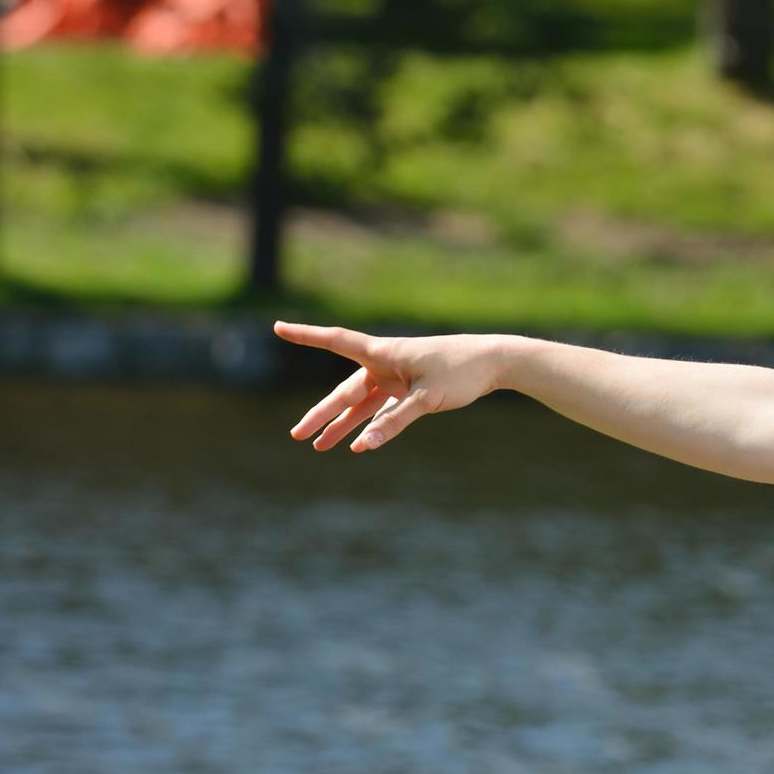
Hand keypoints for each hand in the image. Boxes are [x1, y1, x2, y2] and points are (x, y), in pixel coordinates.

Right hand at [277, 323, 506, 452]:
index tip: (278, 327)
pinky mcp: (411, 391)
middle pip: (345, 391)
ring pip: (362, 405)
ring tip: (320, 447)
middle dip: (321, 415)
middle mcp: (385, 364)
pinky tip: (359, 444)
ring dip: (342, 426)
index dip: (305, 336)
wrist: (495, 362)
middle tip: (297, 435)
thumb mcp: (427, 399)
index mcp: (383, 353)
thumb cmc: (460, 371)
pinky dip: (372, 427)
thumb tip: (365, 445)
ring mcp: (397, 379)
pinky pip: (383, 411)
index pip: (335, 341)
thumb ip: (395, 422)